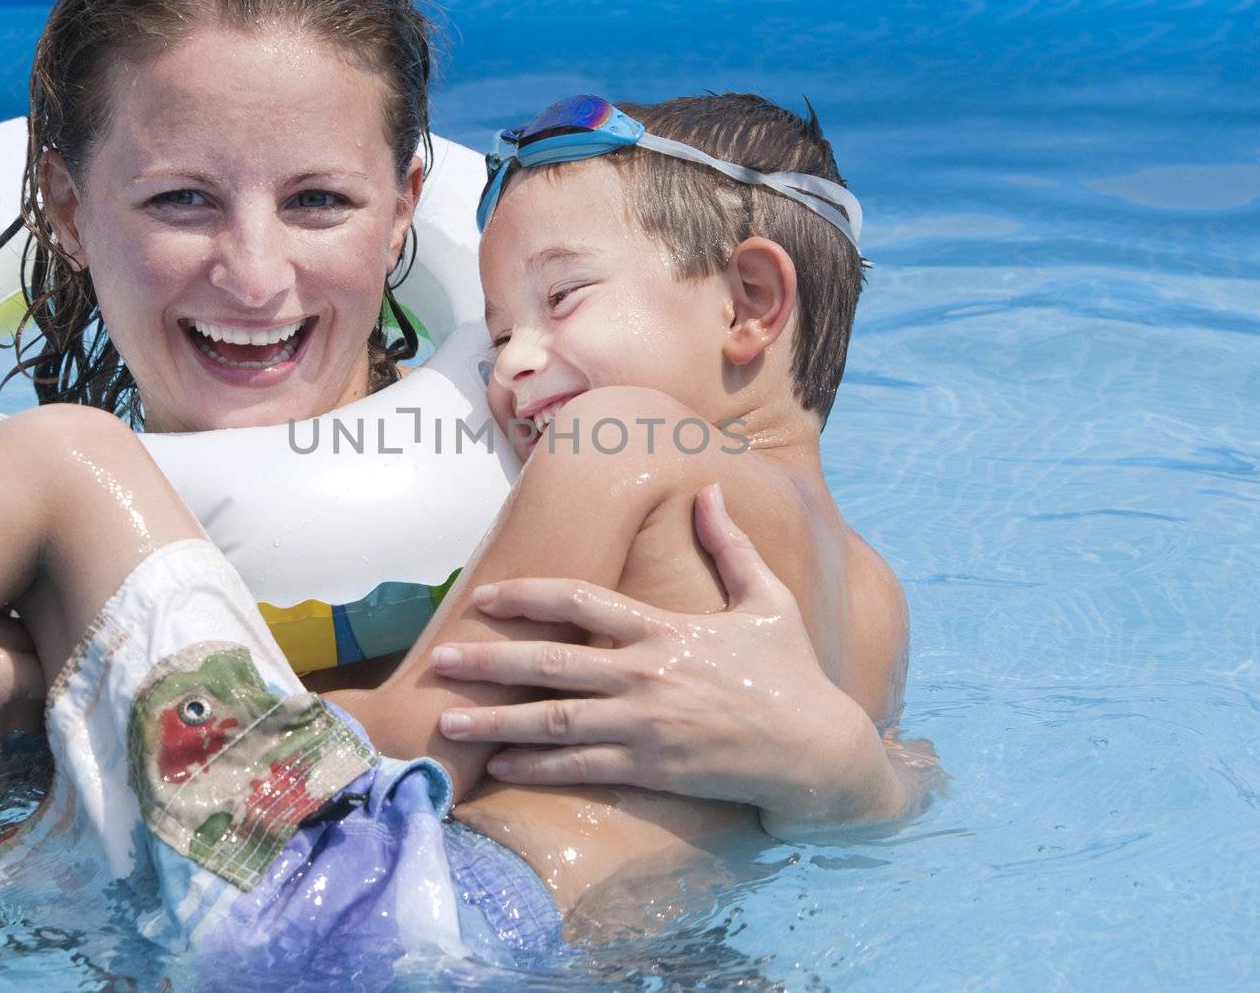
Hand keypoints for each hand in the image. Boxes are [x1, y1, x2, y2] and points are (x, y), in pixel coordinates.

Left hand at [431, 484, 907, 825]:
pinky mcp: (652, 770)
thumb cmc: (792, 673)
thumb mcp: (767, 600)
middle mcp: (647, 675)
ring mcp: (646, 726)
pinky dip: (536, 766)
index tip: (485, 598)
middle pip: (550, 663)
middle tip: (440, 661)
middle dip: (489, 661)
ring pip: (554, 722)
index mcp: (666, 629)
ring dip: (496, 722)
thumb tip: (709, 488)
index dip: (527, 596)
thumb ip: (730, 546)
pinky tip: (498, 764)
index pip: (582, 602)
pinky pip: (581, 768)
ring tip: (447, 722)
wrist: (819, 749)